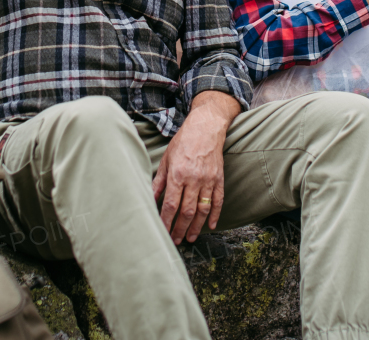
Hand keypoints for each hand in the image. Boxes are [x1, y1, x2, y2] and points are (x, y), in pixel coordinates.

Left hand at [152, 91, 239, 243]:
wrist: (206, 128)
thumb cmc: (183, 142)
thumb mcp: (166, 159)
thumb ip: (159, 181)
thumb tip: (150, 198)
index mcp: (177, 174)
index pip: (170, 205)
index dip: (166, 221)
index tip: (162, 232)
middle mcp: (193, 179)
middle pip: (187, 211)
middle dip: (180, 228)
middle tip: (175, 241)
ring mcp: (208, 180)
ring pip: (203, 210)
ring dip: (196, 226)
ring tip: (190, 237)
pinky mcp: (219, 179)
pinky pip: (218, 201)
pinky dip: (215, 215)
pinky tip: (210, 225)